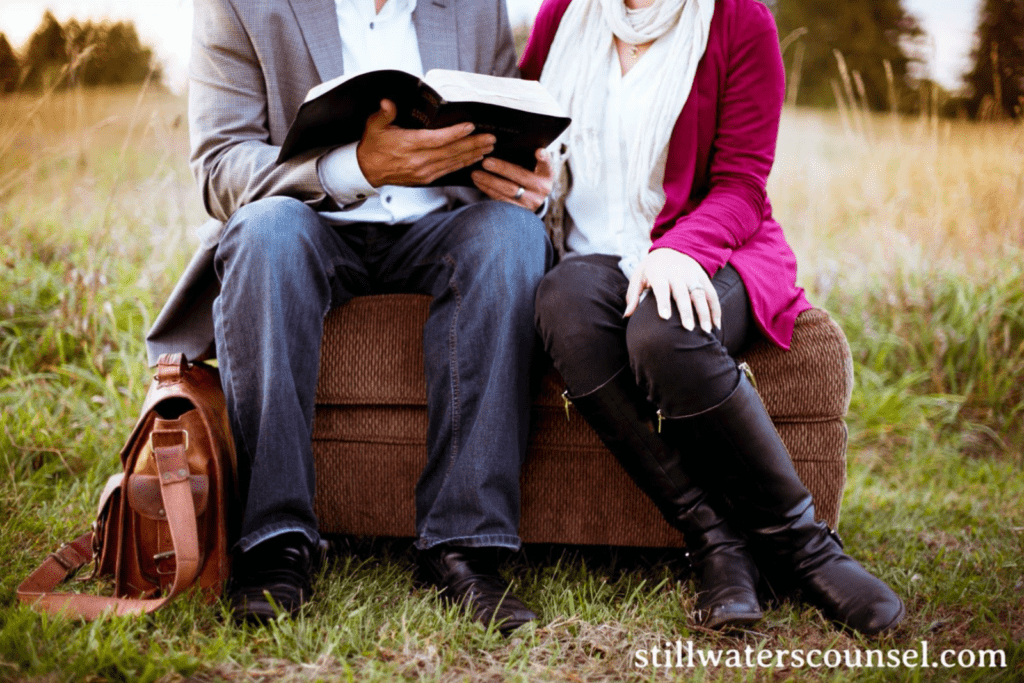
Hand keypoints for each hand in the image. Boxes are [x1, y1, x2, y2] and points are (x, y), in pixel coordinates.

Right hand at [356, 99, 496, 186]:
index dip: (455, 133)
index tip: (470, 127)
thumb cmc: (374, 146)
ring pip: (453, 162)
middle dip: (473, 144)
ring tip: (488, 147)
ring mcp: (424, 171)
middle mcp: (418, 160)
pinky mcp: (426, 178)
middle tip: (490, 138)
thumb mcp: (374, 125)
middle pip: (451, 152)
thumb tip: (388, 103)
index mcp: (408, 145)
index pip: (437, 139)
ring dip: (472, 155)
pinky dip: (463, 164)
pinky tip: (474, 159)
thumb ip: (384, 113)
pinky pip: (448, 171)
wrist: (367, 170)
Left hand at [469, 148, 553, 211]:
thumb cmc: (530, 176)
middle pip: (521, 177)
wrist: (532, 200)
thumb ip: (528, 158)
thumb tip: (513, 145)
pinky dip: (488, 190)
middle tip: (486, 162)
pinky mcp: (518, 211)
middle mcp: (541, 189)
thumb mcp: (534, 168)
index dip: (544, 159)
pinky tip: (479, 183)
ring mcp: (530, 202)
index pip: (546, 165)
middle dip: (502, 169)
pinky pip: (501, 200)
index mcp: (546, 175)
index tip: (538, 152)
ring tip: (476, 174)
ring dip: (490, 181)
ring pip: (508, 191)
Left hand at [623, 249, 720, 332]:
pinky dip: (715, 310)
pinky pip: (712, 294)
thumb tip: (626, 315)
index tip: (665, 317)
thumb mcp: (639, 276)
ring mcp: (693, 276)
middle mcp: (678, 275)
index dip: (663, 302)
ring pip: (700, 295)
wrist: (672, 247)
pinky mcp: (703, 278)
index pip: (662, 288)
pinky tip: (715, 325)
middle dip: (686, 312)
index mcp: (659, 274)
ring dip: (704, 313)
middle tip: (688, 329)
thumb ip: (633, 295)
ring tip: (706, 331)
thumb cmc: (652, 267)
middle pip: (683, 294)